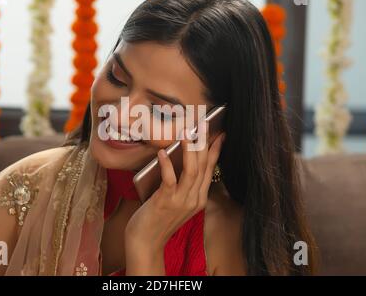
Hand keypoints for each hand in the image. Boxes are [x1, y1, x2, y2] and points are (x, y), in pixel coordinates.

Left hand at [124, 128, 224, 266]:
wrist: (146, 241)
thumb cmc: (157, 218)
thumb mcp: (176, 201)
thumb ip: (181, 183)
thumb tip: (179, 157)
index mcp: (198, 198)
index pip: (210, 170)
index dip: (215, 151)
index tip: (220, 134)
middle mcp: (194, 199)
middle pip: (203, 167)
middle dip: (205, 143)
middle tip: (204, 124)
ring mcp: (181, 201)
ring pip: (192, 171)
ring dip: (190, 151)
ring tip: (187, 133)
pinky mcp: (165, 202)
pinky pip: (170, 180)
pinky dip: (167, 165)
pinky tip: (163, 153)